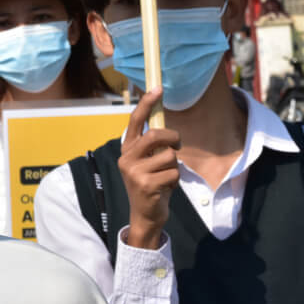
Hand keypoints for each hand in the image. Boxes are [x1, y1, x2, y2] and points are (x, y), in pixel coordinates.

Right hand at [118, 87, 180, 249]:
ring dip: (175, 167)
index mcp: (127, 148)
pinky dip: (175, 180)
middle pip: (156, 135)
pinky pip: (173, 173)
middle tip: (177, 147)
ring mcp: (134, 172)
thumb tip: (165, 126)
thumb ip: (153, 146)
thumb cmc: (152, 184)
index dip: (147, 103)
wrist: (145, 215)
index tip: (158, 88)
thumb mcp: (148, 162)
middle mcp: (127, 158)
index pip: (135, 120)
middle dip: (174, 139)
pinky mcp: (145, 185)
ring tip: (167, 177)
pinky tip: (166, 188)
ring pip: (169, 156)